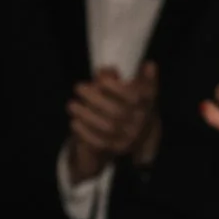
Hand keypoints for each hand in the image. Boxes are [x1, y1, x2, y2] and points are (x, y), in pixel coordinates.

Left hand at [65, 63, 159, 178]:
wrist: (137, 132)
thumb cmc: (131, 102)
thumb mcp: (134, 86)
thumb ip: (119, 77)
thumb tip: (108, 70)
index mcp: (146, 103)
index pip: (134, 96)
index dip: (116, 88)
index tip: (100, 79)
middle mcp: (141, 122)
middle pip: (117, 112)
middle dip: (94, 98)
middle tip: (78, 87)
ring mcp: (129, 137)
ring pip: (107, 127)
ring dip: (86, 115)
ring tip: (72, 105)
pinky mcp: (116, 148)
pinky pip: (99, 142)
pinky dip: (85, 132)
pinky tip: (74, 121)